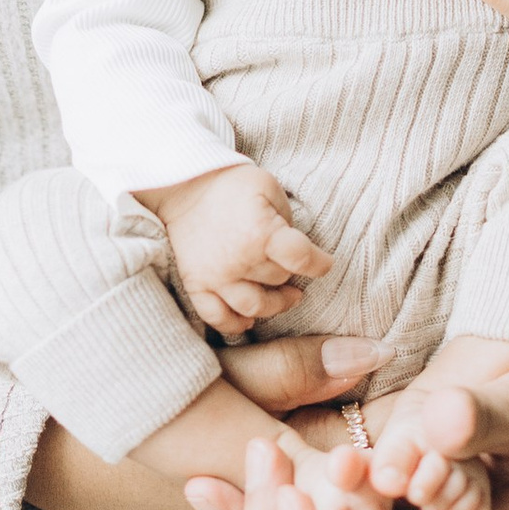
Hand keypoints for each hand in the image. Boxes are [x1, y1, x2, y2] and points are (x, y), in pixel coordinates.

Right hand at [140, 160, 336, 335]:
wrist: (183, 185)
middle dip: (291, 274)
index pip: (302, 259)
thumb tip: (295, 248)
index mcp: (261, 232)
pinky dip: (234, 324)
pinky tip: (247, 320)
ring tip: (283, 298)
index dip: (320, 263)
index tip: (325, 263)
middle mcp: (239, 260)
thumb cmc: (231, 185)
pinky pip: (217, 317)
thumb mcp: (269, 188)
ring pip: (255, 307)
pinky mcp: (196, 285)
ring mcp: (215, 277)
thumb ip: (287, 219)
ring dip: (273, 305)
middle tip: (293, 268)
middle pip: (279, 280)